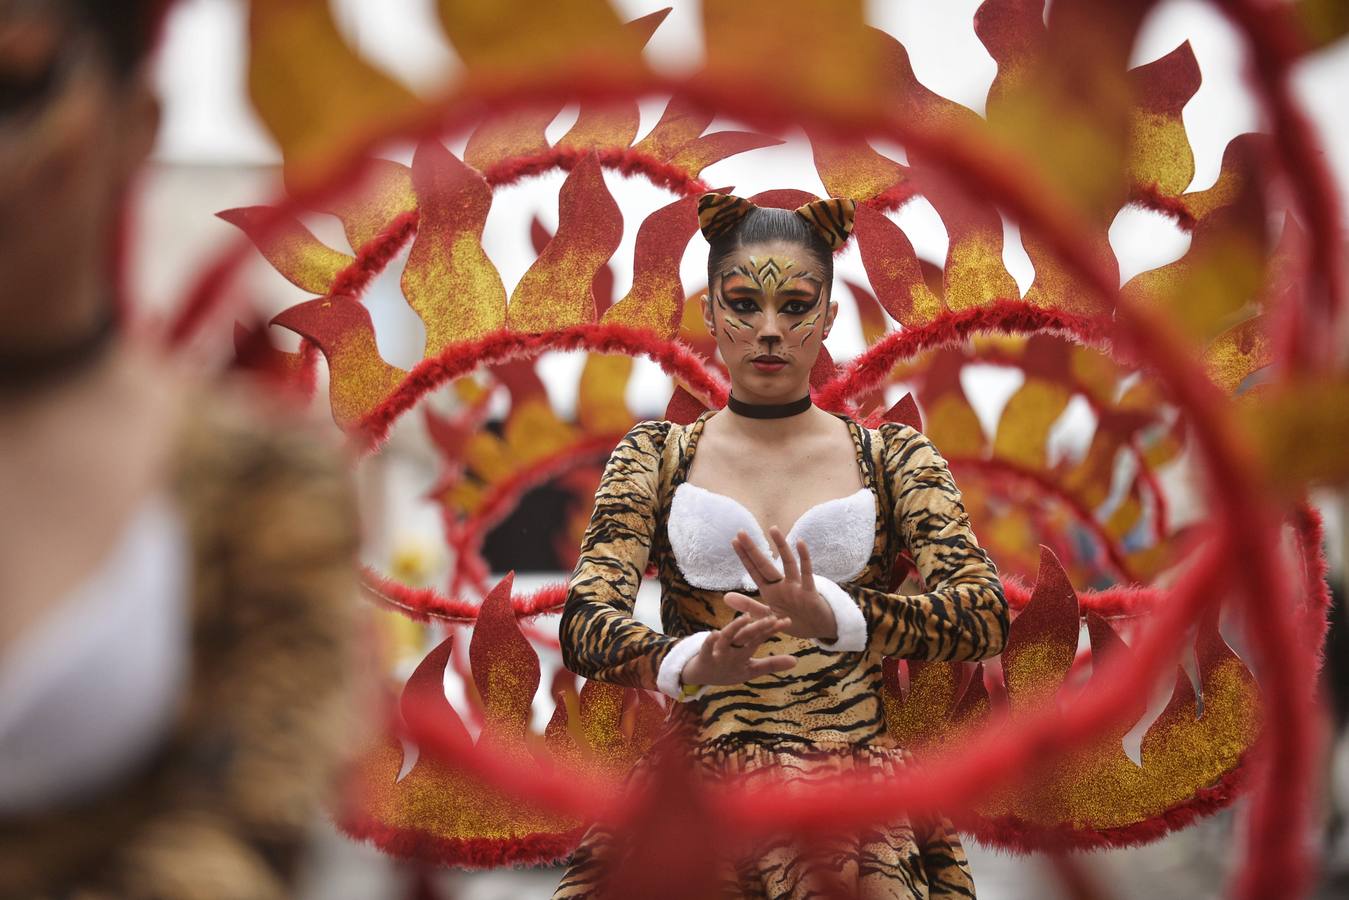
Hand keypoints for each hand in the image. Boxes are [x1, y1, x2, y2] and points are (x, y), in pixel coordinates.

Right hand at [680, 596, 795, 685]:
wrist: (700, 675)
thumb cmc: (728, 670)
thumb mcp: (751, 669)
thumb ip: (771, 664)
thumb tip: (796, 661)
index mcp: (745, 646)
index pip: (761, 636)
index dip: (772, 629)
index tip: (787, 621)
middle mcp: (733, 644)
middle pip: (748, 634)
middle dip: (759, 627)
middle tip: (773, 618)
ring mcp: (719, 649)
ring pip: (728, 636)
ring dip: (736, 626)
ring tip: (745, 617)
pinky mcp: (706, 654)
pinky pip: (707, 647)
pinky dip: (710, 641)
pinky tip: (714, 634)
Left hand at [730, 527, 837, 641]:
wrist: (818, 630)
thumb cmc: (793, 620)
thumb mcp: (768, 615)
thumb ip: (749, 606)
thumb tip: (726, 597)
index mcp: (770, 591)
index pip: (754, 571)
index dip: (744, 557)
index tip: (734, 541)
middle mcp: (781, 585)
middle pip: (765, 564)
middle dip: (753, 549)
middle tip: (741, 532)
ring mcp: (795, 586)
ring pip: (787, 563)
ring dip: (781, 546)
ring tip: (773, 529)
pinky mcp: (809, 592)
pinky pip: (806, 573)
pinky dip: (804, 558)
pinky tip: (800, 543)